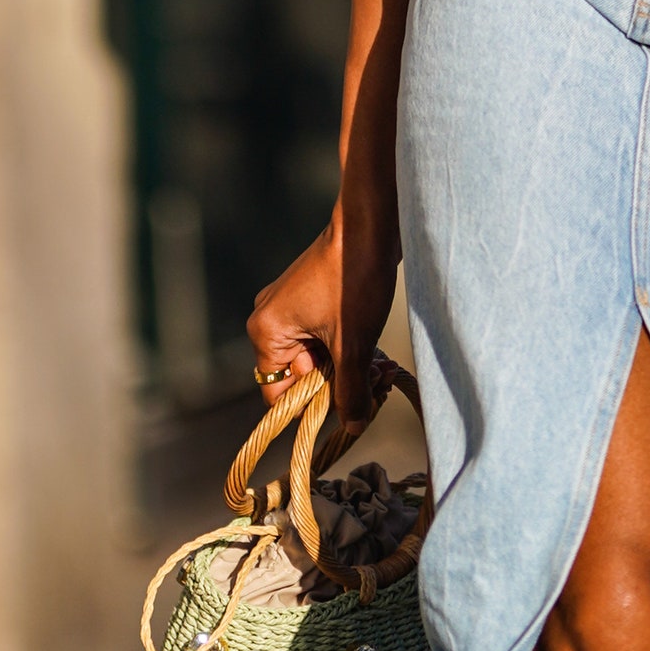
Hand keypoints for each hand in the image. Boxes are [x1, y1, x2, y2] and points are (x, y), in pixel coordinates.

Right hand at [245, 204, 397, 430]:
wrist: (371, 225)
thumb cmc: (354, 279)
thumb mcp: (353, 344)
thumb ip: (350, 390)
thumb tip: (353, 425)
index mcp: (266, 331)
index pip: (278, 392)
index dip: (312, 405)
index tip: (347, 405)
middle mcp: (270, 319)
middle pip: (301, 376)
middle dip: (340, 384)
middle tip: (375, 383)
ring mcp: (290, 306)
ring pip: (319, 358)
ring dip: (350, 368)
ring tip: (382, 368)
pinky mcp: (311, 297)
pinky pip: (325, 337)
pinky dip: (349, 347)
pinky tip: (378, 353)